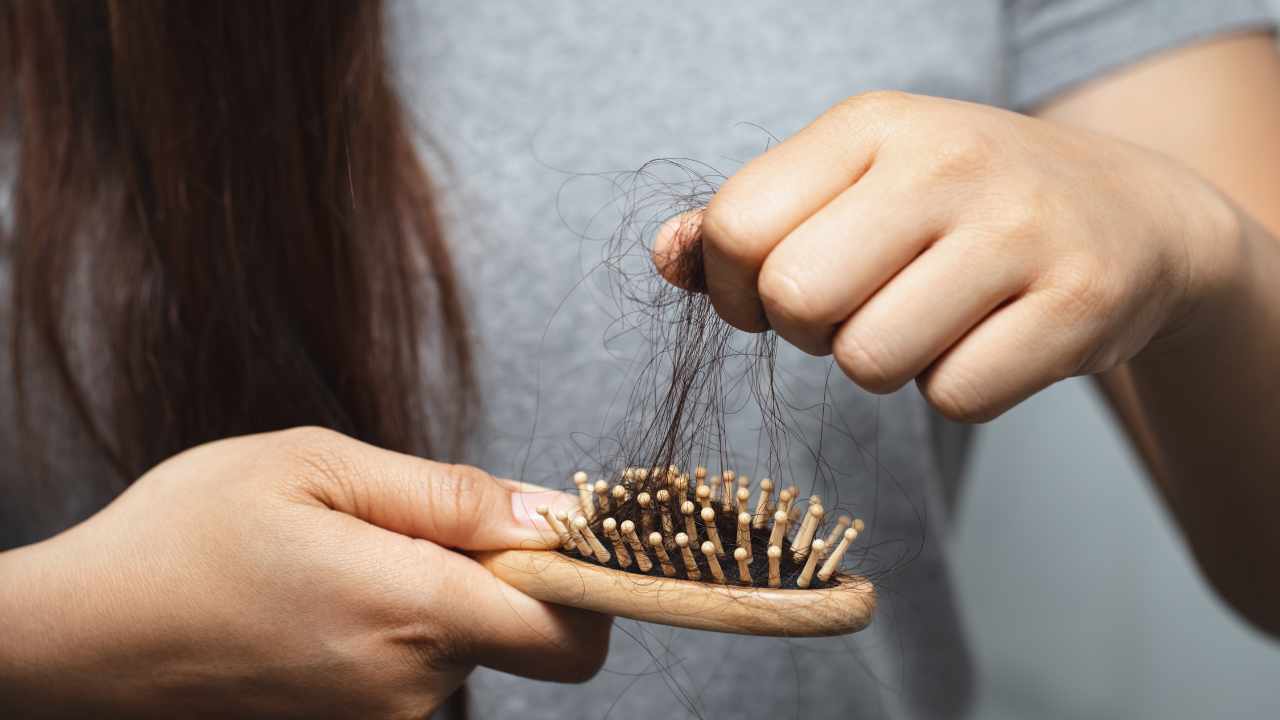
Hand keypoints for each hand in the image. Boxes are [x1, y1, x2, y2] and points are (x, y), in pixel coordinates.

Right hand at [0, 427, 608, 717]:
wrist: (79, 637)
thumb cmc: (184, 536)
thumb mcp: (316, 467)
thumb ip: (448, 495)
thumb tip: (549, 514)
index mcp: (413, 613)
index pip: (572, 633)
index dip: (586, 578)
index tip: (556, 530)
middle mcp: (410, 688)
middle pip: (520, 630)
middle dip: (493, 571)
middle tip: (404, 522)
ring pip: (464, 644)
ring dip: (436, 592)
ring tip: (343, 553)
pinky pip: (416, 667)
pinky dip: (400, 623)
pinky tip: (328, 592)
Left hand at [656, 91, 1239, 420]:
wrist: (1131, 215)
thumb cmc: (960, 206)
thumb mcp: (855, 182)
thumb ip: (749, 219)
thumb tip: (665, 258)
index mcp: (871, 124)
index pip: (737, 226)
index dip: (735, 288)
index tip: (774, 293)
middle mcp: (945, 161)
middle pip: (795, 300)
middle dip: (809, 331)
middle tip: (858, 309)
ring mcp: (1019, 229)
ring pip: (870, 362)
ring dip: (884, 364)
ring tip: (930, 318)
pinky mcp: (1079, 302)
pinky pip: (955, 398)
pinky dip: (959, 388)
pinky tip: (991, 338)